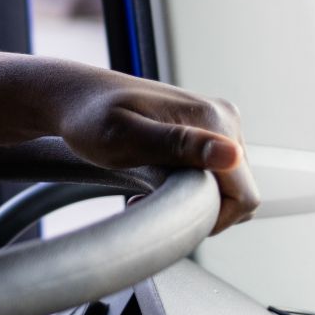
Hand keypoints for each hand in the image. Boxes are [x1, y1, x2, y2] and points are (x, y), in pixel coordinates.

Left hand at [53, 68, 259, 233]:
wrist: (71, 97)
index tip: (163, 210)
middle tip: (145, 199)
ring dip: (191, 196)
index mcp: (214, 120)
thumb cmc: (88, 117)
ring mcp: (214, 122)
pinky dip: (187, 183)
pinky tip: (153, 177)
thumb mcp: (125, 137)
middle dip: (198, 207)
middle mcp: (223, 117)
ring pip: (225, 184)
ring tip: (146, 187)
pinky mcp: (202, 129)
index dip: (209, 218)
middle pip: (238, 191)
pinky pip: (212, 171)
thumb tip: (232, 154)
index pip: (244, 194)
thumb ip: (178, 145)